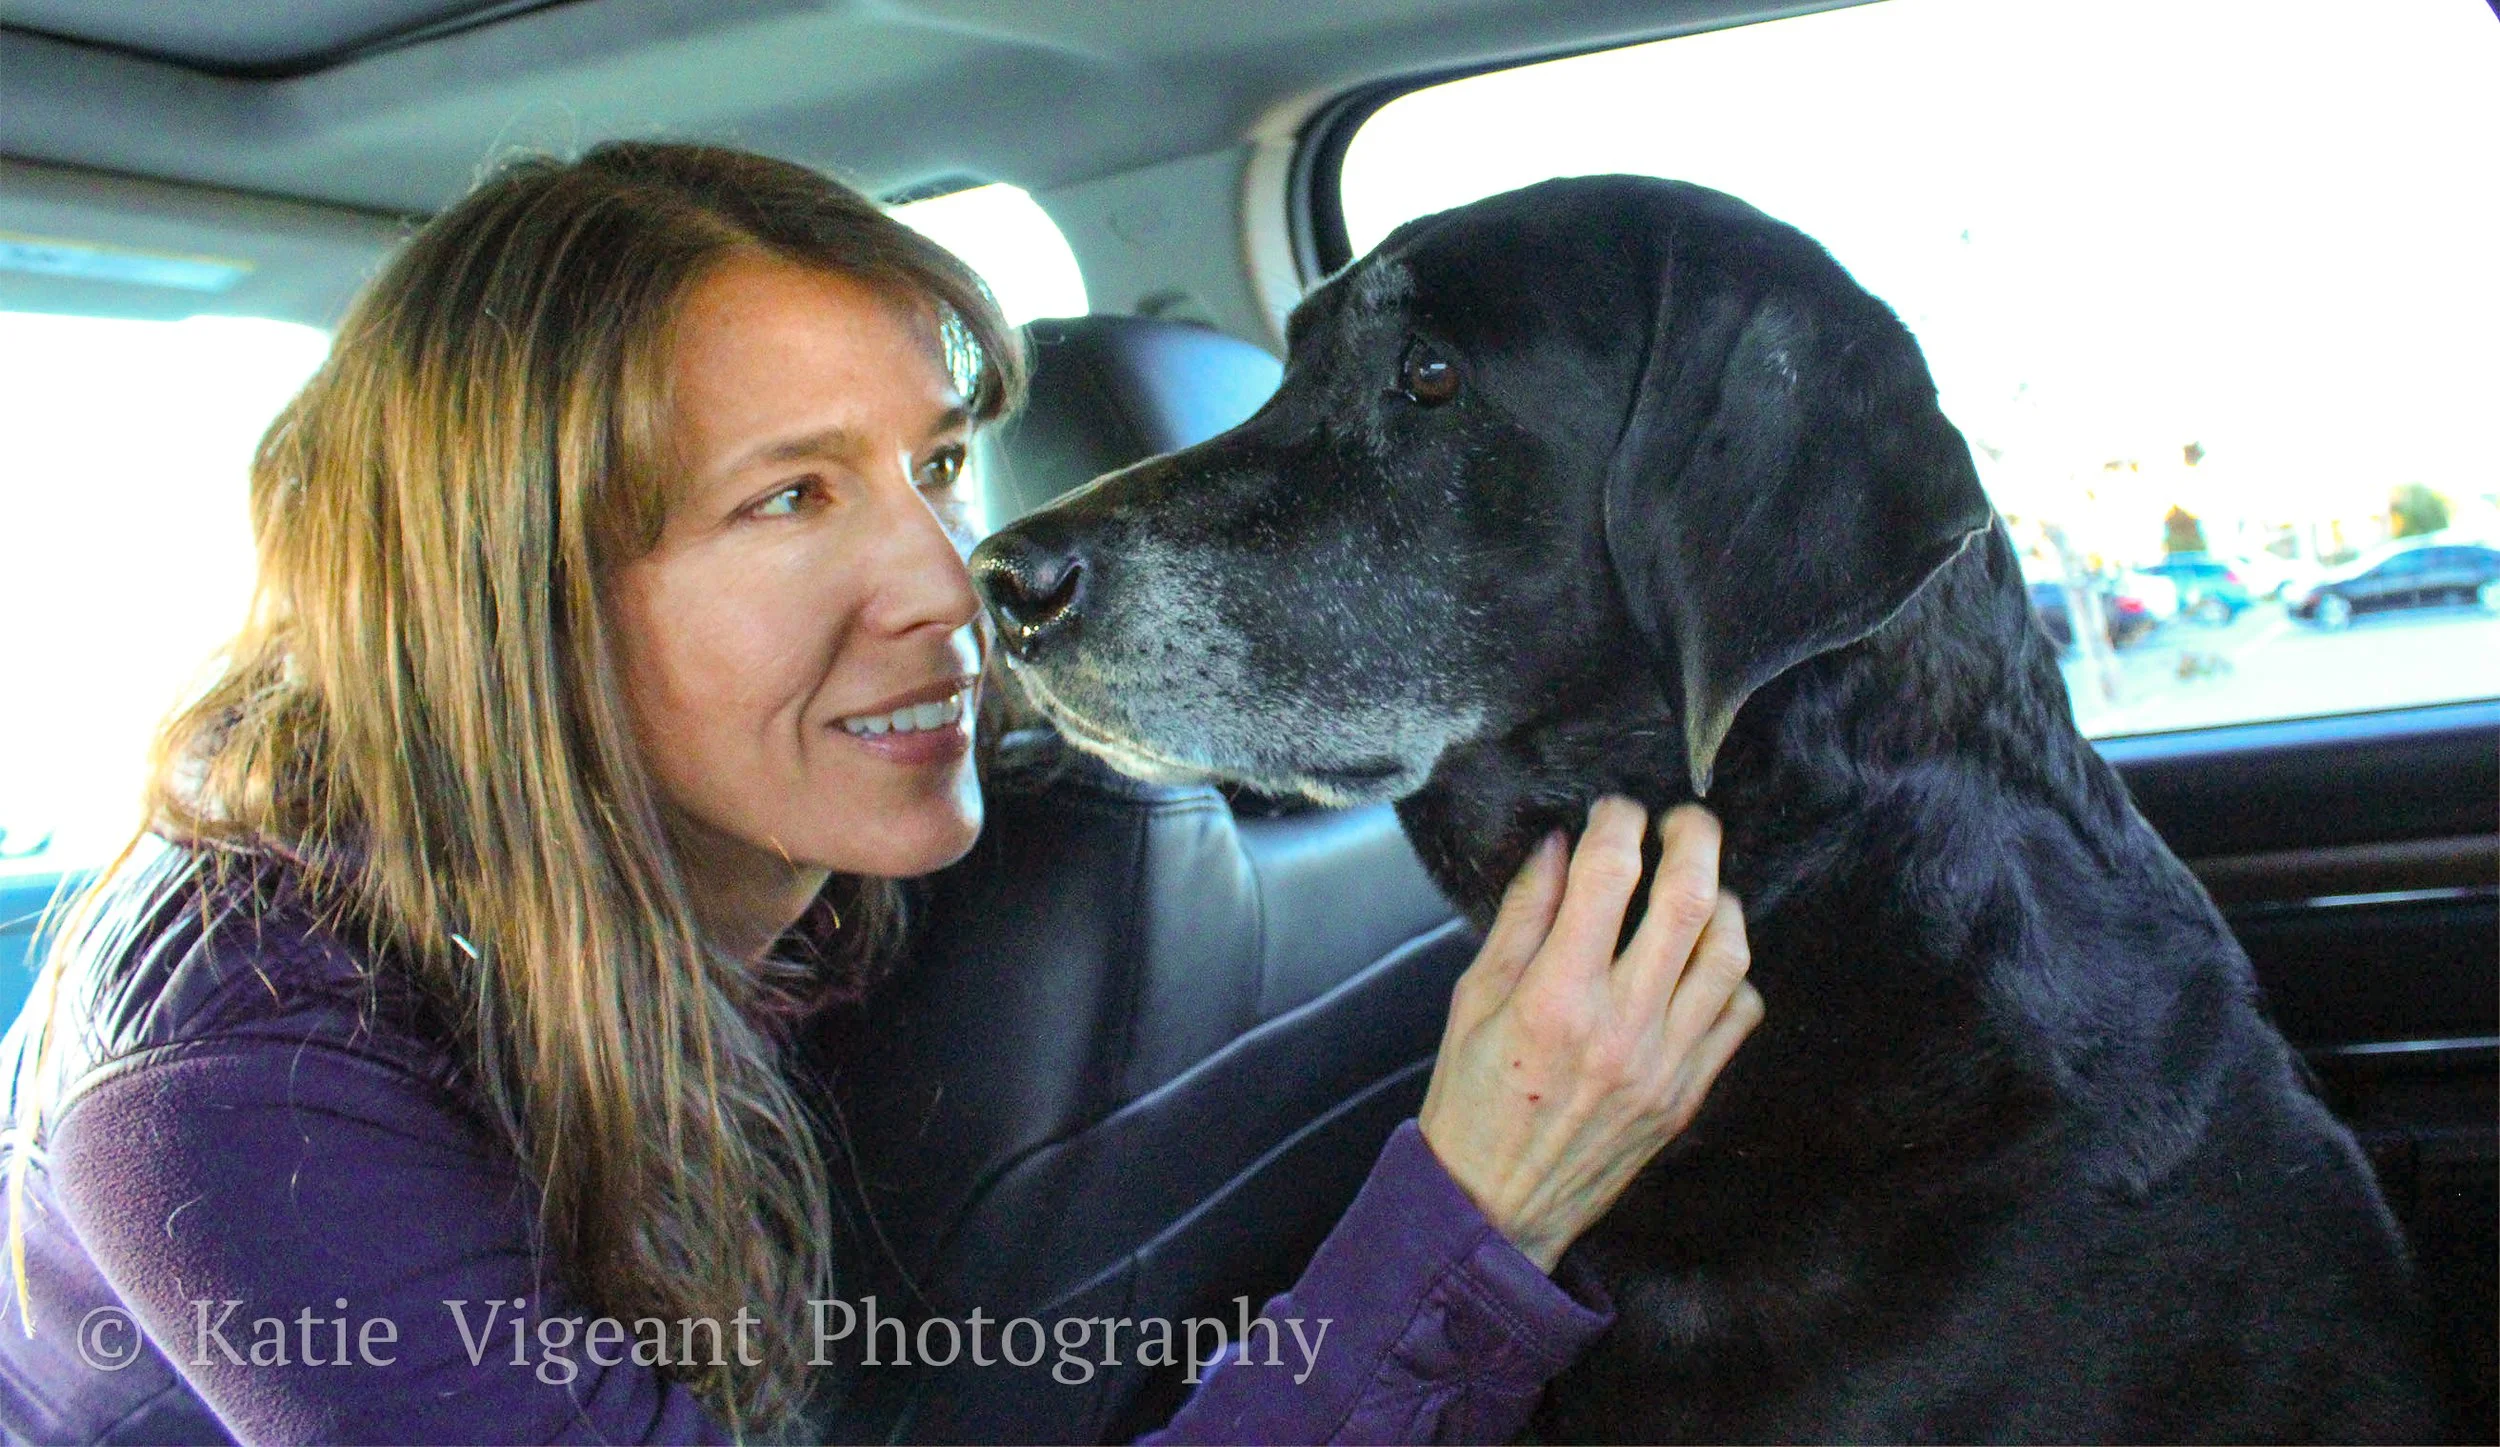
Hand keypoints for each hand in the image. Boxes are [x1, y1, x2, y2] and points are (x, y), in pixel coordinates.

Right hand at [1416, 798, 1763, 1271]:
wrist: (1496, 1208)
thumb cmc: (1472, 1102)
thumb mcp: (1474, 999)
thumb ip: (1522, 918)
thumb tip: (1558, 847)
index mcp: (1555, 999)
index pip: (1607, 878)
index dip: (1616, 824)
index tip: (1613, 811)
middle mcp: (1621, 1027)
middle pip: (1689, 902)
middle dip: (1693, 839)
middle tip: (1683, 819)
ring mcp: (1665, 1063)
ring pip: (1729, 953)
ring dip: (1721, 901)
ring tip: (1698, 886)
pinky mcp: (1689, 1093)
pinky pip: (1740, 1014)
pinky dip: (1732, 972)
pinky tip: (1702, 961)